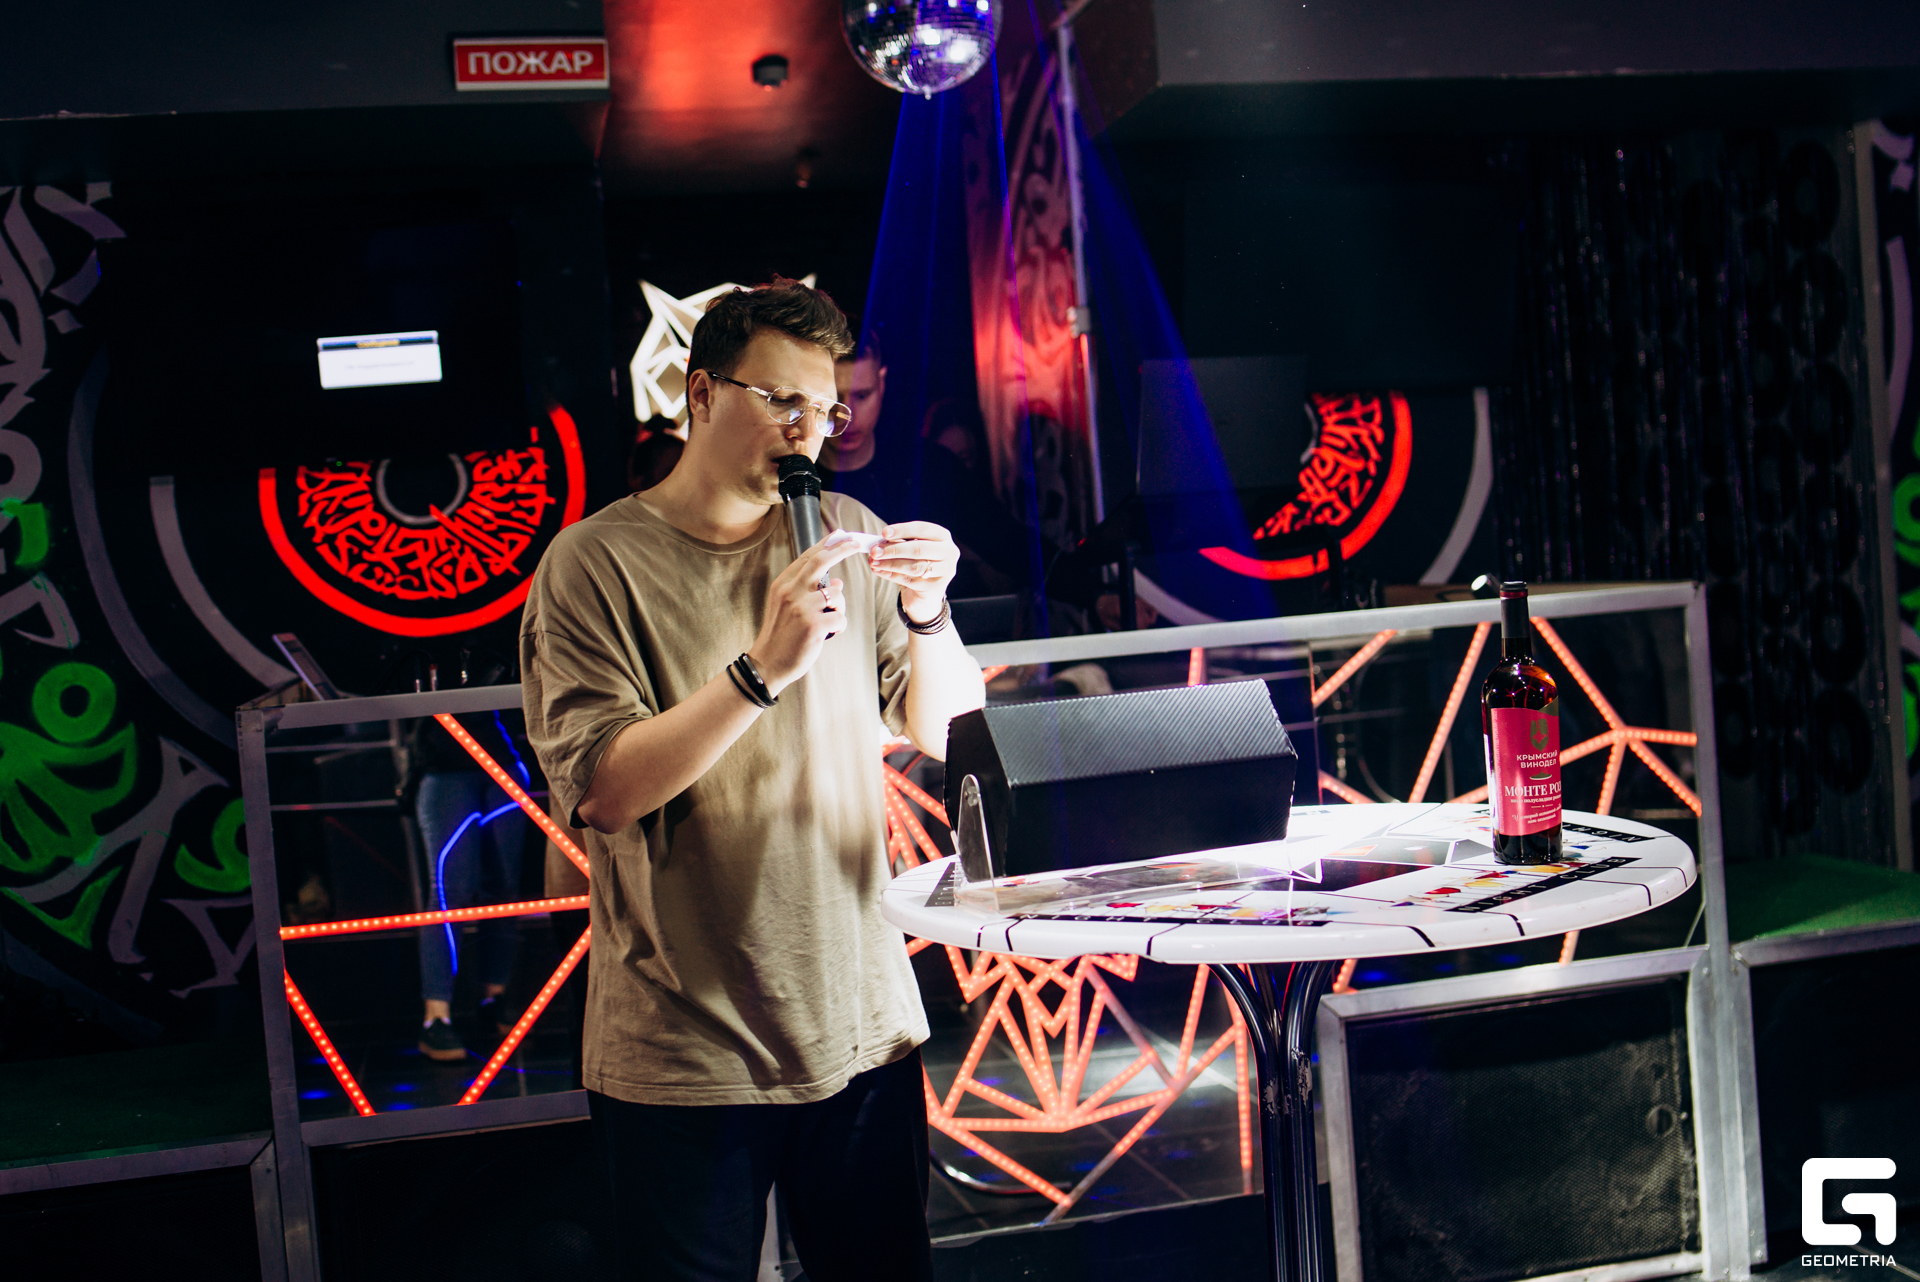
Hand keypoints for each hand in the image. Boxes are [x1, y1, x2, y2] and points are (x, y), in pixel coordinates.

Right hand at [747, 540, 861, 694]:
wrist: (768, 663)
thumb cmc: (782, 635)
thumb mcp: (788, 607)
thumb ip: (808, 591)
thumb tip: (837, 581)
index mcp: (783, 584)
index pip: (808, 556)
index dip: (827, 544)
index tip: (842, 535)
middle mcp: (791, 591)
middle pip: (821, 561)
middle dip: (842, 549)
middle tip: (857, 543)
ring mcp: (802, 607)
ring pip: (837, 594)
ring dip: (840, 607)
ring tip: (827, 622)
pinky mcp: (814, 625)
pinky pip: (840, 617)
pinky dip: (839, 626)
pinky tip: (827, 634)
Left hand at [869, 521, 959, 623]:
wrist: (926, 592)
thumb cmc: (916, 562)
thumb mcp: (911, 549)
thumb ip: (899, 543)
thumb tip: (878, 543)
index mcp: (943, 536)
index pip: (922, 529)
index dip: (903, 530)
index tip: (884, 533)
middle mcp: (949, 552)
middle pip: (919, 549)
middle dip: (894, 549)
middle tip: (875, 551)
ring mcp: (945, 571)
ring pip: (914, 566)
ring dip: (890, 564)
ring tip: (874, 562)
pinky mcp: (935, 587)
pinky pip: (909, 580)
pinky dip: (891, 574)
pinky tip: (879, 570)